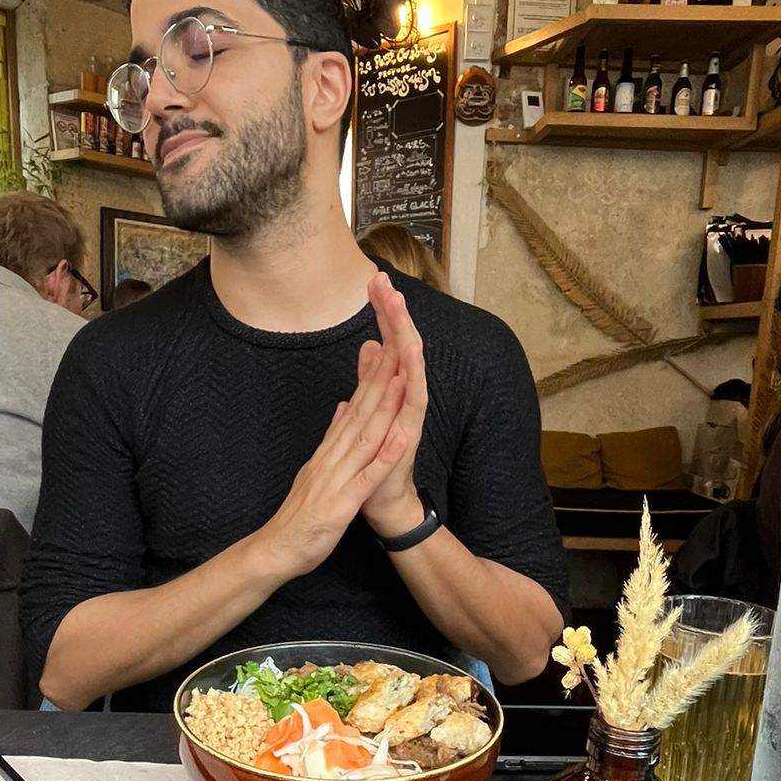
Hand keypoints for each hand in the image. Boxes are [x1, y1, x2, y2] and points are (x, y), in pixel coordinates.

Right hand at [257, 343, 409, 578]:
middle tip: (395, 344)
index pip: (354, 407)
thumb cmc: (300, 515)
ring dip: (384, 408)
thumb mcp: (316, 469)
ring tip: (401, 379)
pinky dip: (384, 457)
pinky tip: (400, 439)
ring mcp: (337, 478)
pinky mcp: (342, 503)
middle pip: (359, 412)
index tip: (387, 349)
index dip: (371, 379)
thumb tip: (342, 408)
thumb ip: (330, 439)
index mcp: (329, 451)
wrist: (276, 549)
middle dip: (380, 379)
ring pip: (365, 437)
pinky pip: (367, 478)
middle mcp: (332, 457)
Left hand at [359, 272, 427, 541]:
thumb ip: (370, 379)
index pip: (386, 341)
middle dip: (393, 312)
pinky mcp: (410, 432)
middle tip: (384, 280)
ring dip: (404, 334)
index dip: (381, 311)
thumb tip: (369, 346)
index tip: (373, 280)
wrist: (384, 500)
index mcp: (391, 389)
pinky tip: (411, 354)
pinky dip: (413, 377)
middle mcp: (404, 396)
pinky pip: (413, 401)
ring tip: (399, 306)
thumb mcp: (367, 410)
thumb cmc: (374, 458)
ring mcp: (409, 413)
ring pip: (409, 366)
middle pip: (401, 345)